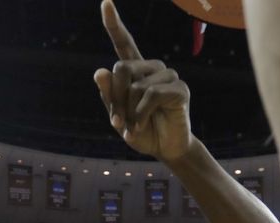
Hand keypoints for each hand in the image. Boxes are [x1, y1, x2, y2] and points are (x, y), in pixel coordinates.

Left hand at [95, 0, 193, 160]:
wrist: (165, 149)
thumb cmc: (141, 131)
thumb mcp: (118, 117)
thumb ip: (109, 96)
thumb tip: (99, 72)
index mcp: (135, 70)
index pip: (123, 43)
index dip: (113, 23)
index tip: (105, 2)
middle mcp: (152, 68)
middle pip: (121, 69)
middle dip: (115, 99)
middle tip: (118, 121)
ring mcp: (168, 76)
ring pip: (135, 86)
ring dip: (129, 112)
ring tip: (134, 126)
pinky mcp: (180, 88)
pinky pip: (151, 95)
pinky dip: (141, 114)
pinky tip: (142, 125)